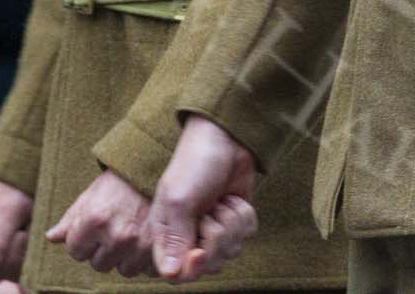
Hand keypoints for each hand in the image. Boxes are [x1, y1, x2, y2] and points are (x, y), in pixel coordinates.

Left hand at [46, 168, 154, 275]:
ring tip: (131, 233)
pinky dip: (146, 259)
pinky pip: (146, 269)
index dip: (82, 241)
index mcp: (95, 220)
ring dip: (125, 257)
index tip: (94, 228)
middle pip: (99, 264)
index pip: (75, 253)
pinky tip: (145, 239)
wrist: (156, 171)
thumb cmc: (120, 182)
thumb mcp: (91, 195)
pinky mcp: (158, 248)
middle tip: (115, 228)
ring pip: (124, 269)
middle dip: (104, 250)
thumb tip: (51, 237)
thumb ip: (70, 220)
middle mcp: (117, 235)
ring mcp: (139, 244)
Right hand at [146, 115, 260, 280]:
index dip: (193, 267)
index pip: (179, 275)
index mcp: (167, 236)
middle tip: (209, 210)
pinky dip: (244, 215)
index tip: (199, 250)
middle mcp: (189, 237)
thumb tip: (170, 275)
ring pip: (231, 251)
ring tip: (219, 200)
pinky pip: (247, 234)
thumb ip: (174, 239)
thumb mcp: (178, 200)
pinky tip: (232, 199)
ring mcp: (214, 230)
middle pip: (210, 265)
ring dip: (231, 222)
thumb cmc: (194, 164)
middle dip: (217, 236)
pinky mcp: (235, 221)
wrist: (225, 138)